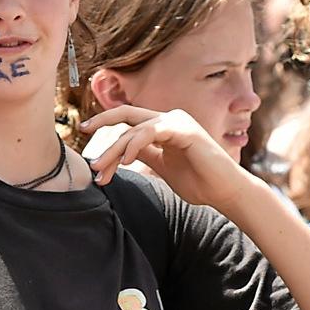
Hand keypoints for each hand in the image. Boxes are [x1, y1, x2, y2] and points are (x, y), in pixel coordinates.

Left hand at [79, 104, 248, 210]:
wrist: (225, 192)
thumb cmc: (198, 182)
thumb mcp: (163, 166)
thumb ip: (145, 154)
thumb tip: (120, 151)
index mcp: (164, 126)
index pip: (128, 120)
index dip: (104, 122)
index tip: (83, 132)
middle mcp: (170, 119)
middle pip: (126, 117)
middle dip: (100, 129)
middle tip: (86, 155)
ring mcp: (178, 122)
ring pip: (134, 129)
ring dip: (113, 150)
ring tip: (102, 170)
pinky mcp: (185, 130)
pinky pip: (151, 132)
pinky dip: (134, 145)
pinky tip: (125, 162)